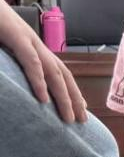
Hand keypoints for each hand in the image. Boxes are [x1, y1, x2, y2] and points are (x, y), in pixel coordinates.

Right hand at [0, 0, 87, 122]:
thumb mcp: (2, 48)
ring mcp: (28, 40)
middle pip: (63, 75)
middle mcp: (36, 44)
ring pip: (53, 72)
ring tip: (70, 117)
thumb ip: (11, 63)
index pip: (58, 71)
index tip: (80, 108)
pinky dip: (39, 80)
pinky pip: (32, 62)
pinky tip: (44, 98)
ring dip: (64, 96)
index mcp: (33, 46)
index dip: (70, 90)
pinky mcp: (16, 36)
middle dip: (75, 98)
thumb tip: (13, 81)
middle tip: (82, 120)